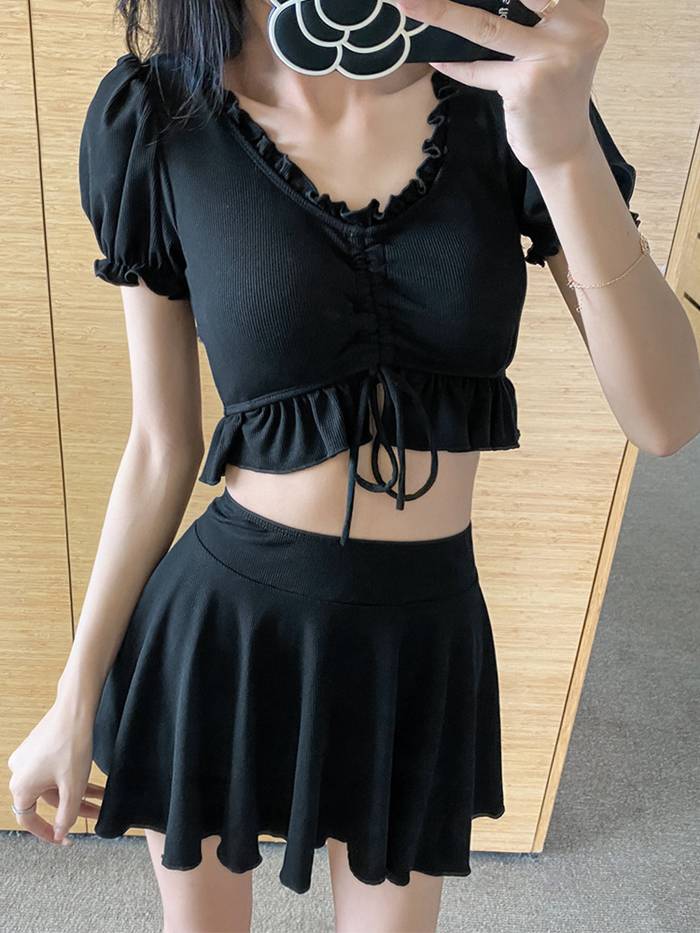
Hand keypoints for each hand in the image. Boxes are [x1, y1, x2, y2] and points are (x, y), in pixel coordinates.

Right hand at [7, 702, 103, 844]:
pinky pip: (55, 771)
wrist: (75, 708)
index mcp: (21, 786)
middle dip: (74, 808)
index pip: (30, 820)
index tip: (64, 841)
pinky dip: (73, 779)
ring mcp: (29, 759)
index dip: (48, 833)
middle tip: (96, 814)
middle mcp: (20, 773)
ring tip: (102, 798)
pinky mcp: (39, 748)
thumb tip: (61, 834)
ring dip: (78, 793)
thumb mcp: (73, 786)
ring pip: (55, 785)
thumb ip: (66, 814)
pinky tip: (94, 783)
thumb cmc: (72, 744)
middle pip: (48, 801)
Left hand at [394, 0, 609, 171]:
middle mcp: (575, 27)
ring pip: (486, 26)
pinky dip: (456, 65)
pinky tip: (438, 57)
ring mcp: (552, 55)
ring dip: (441, 13)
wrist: (564, 146)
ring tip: (410, 4)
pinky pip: (478, 68)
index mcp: (586, 11)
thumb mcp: (558, 44)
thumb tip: (478, 0)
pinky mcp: (526, 83)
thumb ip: (537, 15)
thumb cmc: (555, 92)